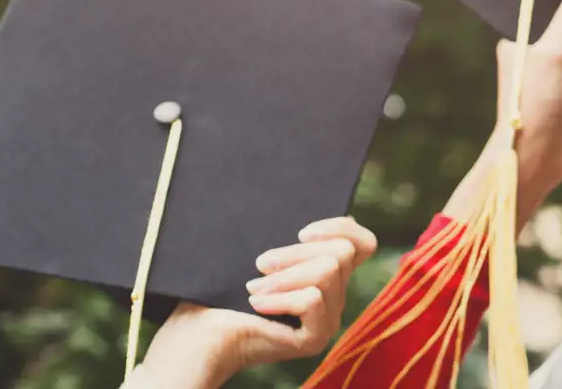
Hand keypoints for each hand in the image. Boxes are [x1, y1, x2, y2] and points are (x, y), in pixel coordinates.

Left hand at [124, 217, 377, 387]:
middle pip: (342, 252)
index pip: (364, 243)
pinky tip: (256, 305)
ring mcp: (328, 320)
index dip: (339, 227)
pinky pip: (313, 300)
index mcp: (326, 275)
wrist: (197, 335)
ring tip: (253, 287)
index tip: (300, 232)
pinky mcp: (315, 339)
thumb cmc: (219, 292)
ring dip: (285, 275)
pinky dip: (280, 298)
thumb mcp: (261, 256)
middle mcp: (334, 298)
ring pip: (329, 272)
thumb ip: (291, 241)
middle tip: (260, 264)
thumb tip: (307, 223)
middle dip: (297, 252)